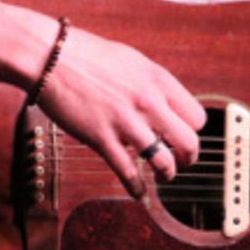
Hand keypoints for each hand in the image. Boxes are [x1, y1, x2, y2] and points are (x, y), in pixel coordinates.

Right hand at [37, 26, 207, 196]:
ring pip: (164, 161)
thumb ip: (152, 84)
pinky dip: (136, 188)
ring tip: (164, 176)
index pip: (196, 116)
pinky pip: (127, 172)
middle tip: (182, 162)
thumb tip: (164, 102)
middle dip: (188, 157)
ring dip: (167, 174)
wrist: (52, 57)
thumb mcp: (133, 61)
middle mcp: (149, 101)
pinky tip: (139, 194)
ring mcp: (126, 121)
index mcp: (159, 80)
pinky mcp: (102, 137)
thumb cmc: (89, 55)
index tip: (185, 137)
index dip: (193, 131)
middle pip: (189, 141)